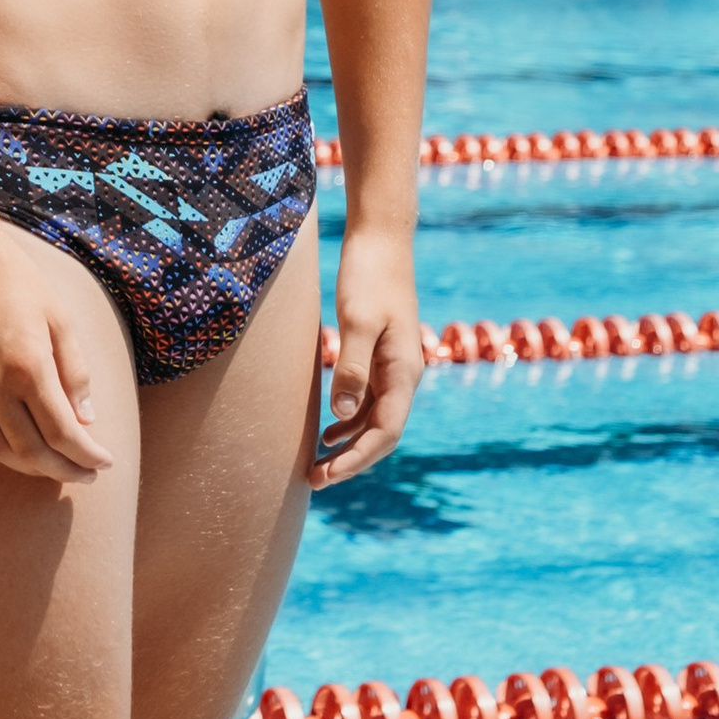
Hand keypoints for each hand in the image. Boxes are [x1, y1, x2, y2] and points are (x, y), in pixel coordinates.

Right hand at [0, 216, 111, 484]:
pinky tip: (5, 448)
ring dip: (27, 466)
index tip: (104, 463)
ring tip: (50, 465)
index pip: (64, 434)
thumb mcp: (58, 316)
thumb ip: (75, 370)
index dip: (87, 456)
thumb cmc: (12, 276)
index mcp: (29, 367)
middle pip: (32, 451)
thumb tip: (86, 419)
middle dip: (64, 469)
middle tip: (84, 475)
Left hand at [312, 225, 423, 490]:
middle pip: (382, 434)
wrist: (381, 238)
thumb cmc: (369, 275)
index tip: (325, 476)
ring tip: (317, 463)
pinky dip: (350, 420)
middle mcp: (404, 375)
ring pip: (376, 420)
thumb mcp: (358, 321)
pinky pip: (369, 400)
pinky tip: (328, 427)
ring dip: (349, 444)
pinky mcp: (380, 354)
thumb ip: (353, 367)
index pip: (385, 433)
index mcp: (404, 372)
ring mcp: (393, 365)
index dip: (356, 460)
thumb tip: (343, 415)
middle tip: (314, 480)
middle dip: (352, 460)